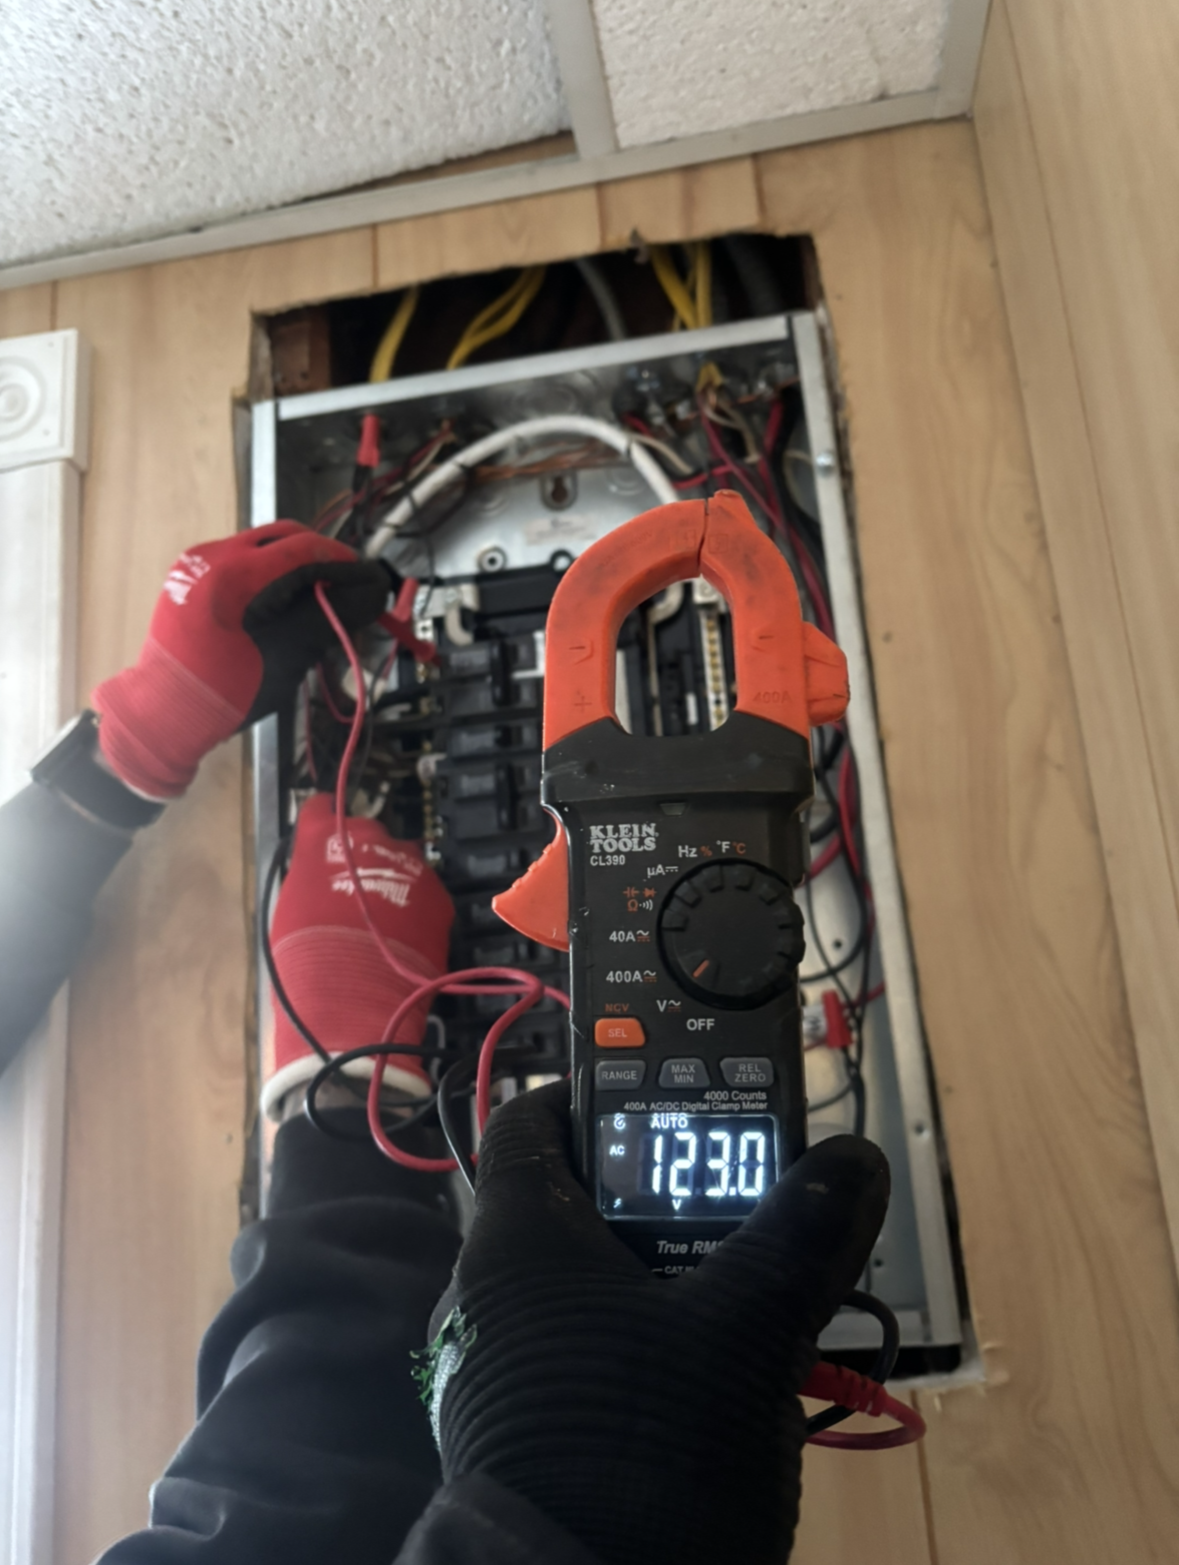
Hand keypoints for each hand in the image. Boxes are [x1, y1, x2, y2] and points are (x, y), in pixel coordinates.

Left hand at [92, 522, 391, 798]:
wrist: (162, 717)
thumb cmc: (224, 692)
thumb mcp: (283, 656)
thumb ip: (329, 616)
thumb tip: (373, 589)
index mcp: (230, 573)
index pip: (301, 548)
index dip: (343, 562)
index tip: (373, 582)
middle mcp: (211, 556)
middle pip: (282, 538)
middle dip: (321, 559)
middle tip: (350, 589)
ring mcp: (198, 566)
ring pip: (264, 549)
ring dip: (299, 568)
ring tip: (323, 602)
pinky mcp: (194, 581)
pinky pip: (243, 565)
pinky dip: (273, 578)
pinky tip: (288, 607)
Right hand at [263, 793, 453, 1119]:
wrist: (352, 1000)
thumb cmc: (304, 961)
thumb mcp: (290, 909)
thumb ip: (309, 879)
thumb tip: (318, 878)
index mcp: (321, 837)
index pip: (320, 808)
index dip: (322, 825)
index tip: (323, 841)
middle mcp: (368, 838)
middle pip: (367, 832)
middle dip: (362, 854)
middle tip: (353, 889)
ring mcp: (408, 863)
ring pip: (402, 858)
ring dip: (392, 877)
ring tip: (382, 917)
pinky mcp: (438, 893)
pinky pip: (426, 889)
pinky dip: (417, 905)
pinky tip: (405, 934)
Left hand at [425, 1082, 887, 1564]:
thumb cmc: (647, 1449)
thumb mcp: (745, 1334)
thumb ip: (800, 1238)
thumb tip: (855, 1161)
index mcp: (517, 1240)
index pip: (535, 1117)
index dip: (602, 1090)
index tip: (679, 1097)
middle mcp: (493, 1292)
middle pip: (578, 1198)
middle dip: (667, 1190)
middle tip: (749, 1196)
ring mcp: (503, 1366)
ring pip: (592, 1280)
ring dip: (671, 1270)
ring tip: (755, 1281)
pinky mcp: (527, 1428)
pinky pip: (592, 1347)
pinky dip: (652, 1335)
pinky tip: (723, 1364)